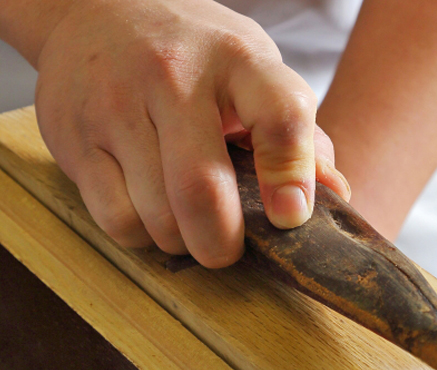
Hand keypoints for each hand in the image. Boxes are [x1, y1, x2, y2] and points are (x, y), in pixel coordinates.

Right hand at [33, 0, 349, 266]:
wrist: (97, 14)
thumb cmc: (190, 56)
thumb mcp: (251, 73)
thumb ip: (296, 134)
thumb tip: (334, 193)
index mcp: (236, 59)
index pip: (280, 115)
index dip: (292, 176)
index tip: (289, 217)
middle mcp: (172, 76)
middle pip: (202, 189)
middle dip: (221, 244)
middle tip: (227, 249)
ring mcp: (115, 106)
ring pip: (157, 216)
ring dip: (180, 240)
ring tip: (185, 223)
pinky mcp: (74, 138)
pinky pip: (117, 219)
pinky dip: (141, 235)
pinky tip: (149, 214)